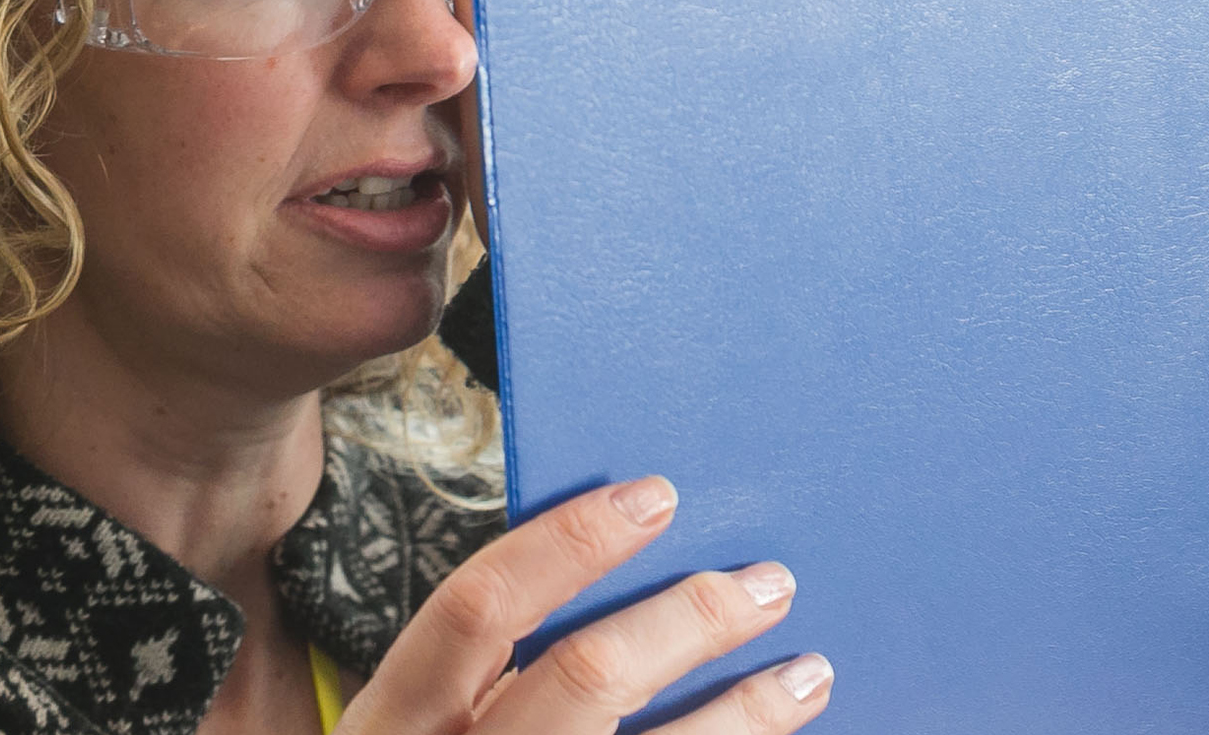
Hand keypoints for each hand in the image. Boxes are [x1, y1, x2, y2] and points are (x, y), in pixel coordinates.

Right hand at [335, 474, 832, 734]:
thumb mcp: (433, 725)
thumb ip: (499, 666)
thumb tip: (641, 569)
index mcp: (399, 718)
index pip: (480, 607)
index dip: (569, 543)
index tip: (657, 496)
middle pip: (588, 674)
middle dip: (691, 619)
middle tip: (769, 583)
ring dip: (749, 710)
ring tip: (808, 672)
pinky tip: (781, 733)